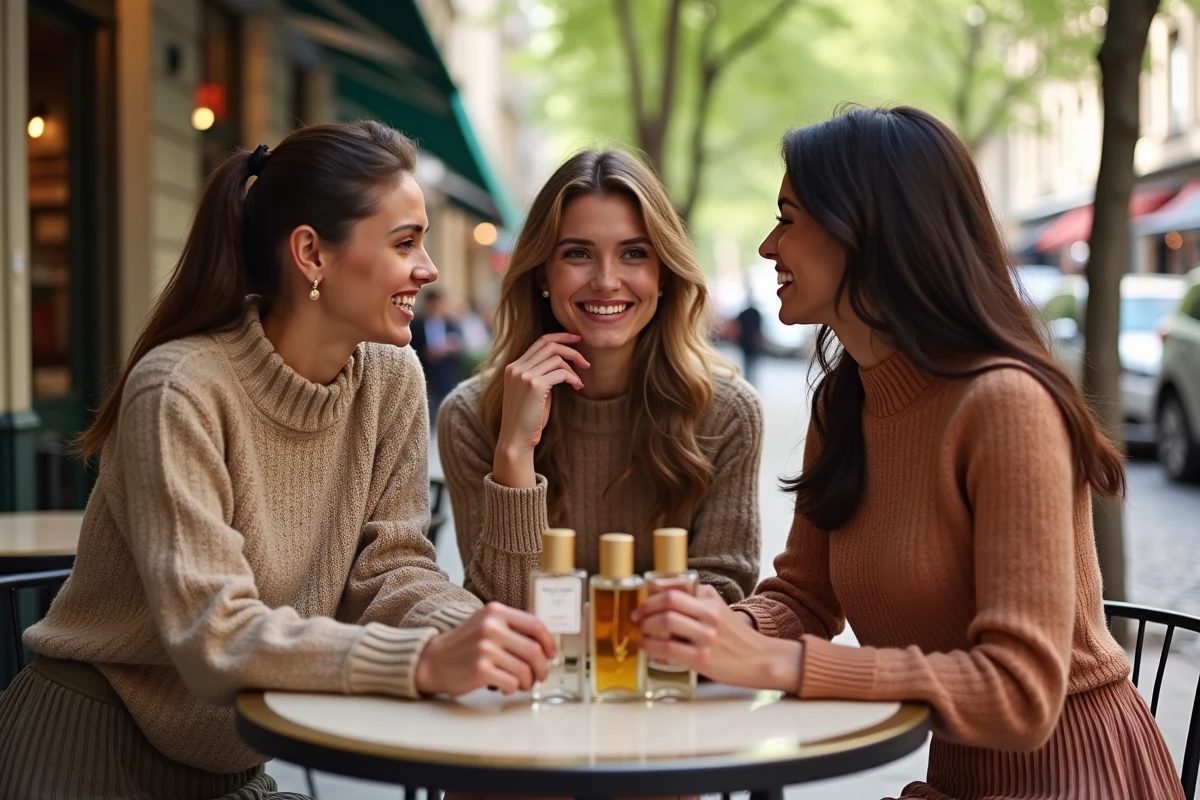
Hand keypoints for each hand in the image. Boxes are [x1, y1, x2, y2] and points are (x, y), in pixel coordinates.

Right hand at [414, 602, 554, 696]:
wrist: (432, 660)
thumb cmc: (464, 645)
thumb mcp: (486, 624)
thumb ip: (511, 628)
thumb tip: (543, 644)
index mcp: (496, 612)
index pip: (535, 625)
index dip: (549, 642)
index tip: (551, 654)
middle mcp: (491, 627)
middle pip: (533, 650)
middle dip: (542, 668)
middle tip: (540, 676)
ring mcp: (485, 648)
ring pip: (525, 670)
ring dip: (528, 682)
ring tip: (522, 684)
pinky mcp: (480, 670)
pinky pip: (511, 683)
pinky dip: (513, 688)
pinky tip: (505, 686)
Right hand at [493, 334, 589, 486]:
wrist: (515, 439)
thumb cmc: (527, 420)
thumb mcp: (532, 392)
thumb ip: (541, 375)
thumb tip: (562, 364)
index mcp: (513, 367)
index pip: (539, 342)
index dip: (560, 338)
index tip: (576, 339)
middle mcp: (516, 367)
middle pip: (549, 345)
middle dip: (571, 348)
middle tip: (585, 361)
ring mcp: (524, 375)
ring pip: (557, 357)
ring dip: (573, 368)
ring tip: (579, 382)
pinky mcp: (535, 385)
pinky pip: (561, 373)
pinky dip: (573, 378)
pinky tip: (577, 387)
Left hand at [633, 585, 803, 691]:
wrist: (763, 659)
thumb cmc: (737, 636)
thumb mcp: (721, 609)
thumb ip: (699, 599)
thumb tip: (665, 592)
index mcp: (711, 601)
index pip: (677, 587)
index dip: (654, 590)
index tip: (644, 596)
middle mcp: (709, 615)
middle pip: (668, 601)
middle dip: (646, 607)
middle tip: (637, 615)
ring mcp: (706, 637)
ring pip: (666, 622)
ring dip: (646, 626)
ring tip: (641, 631)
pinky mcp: (702, 659)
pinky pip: (669, 648)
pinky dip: (651, 646)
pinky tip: (647, 646)